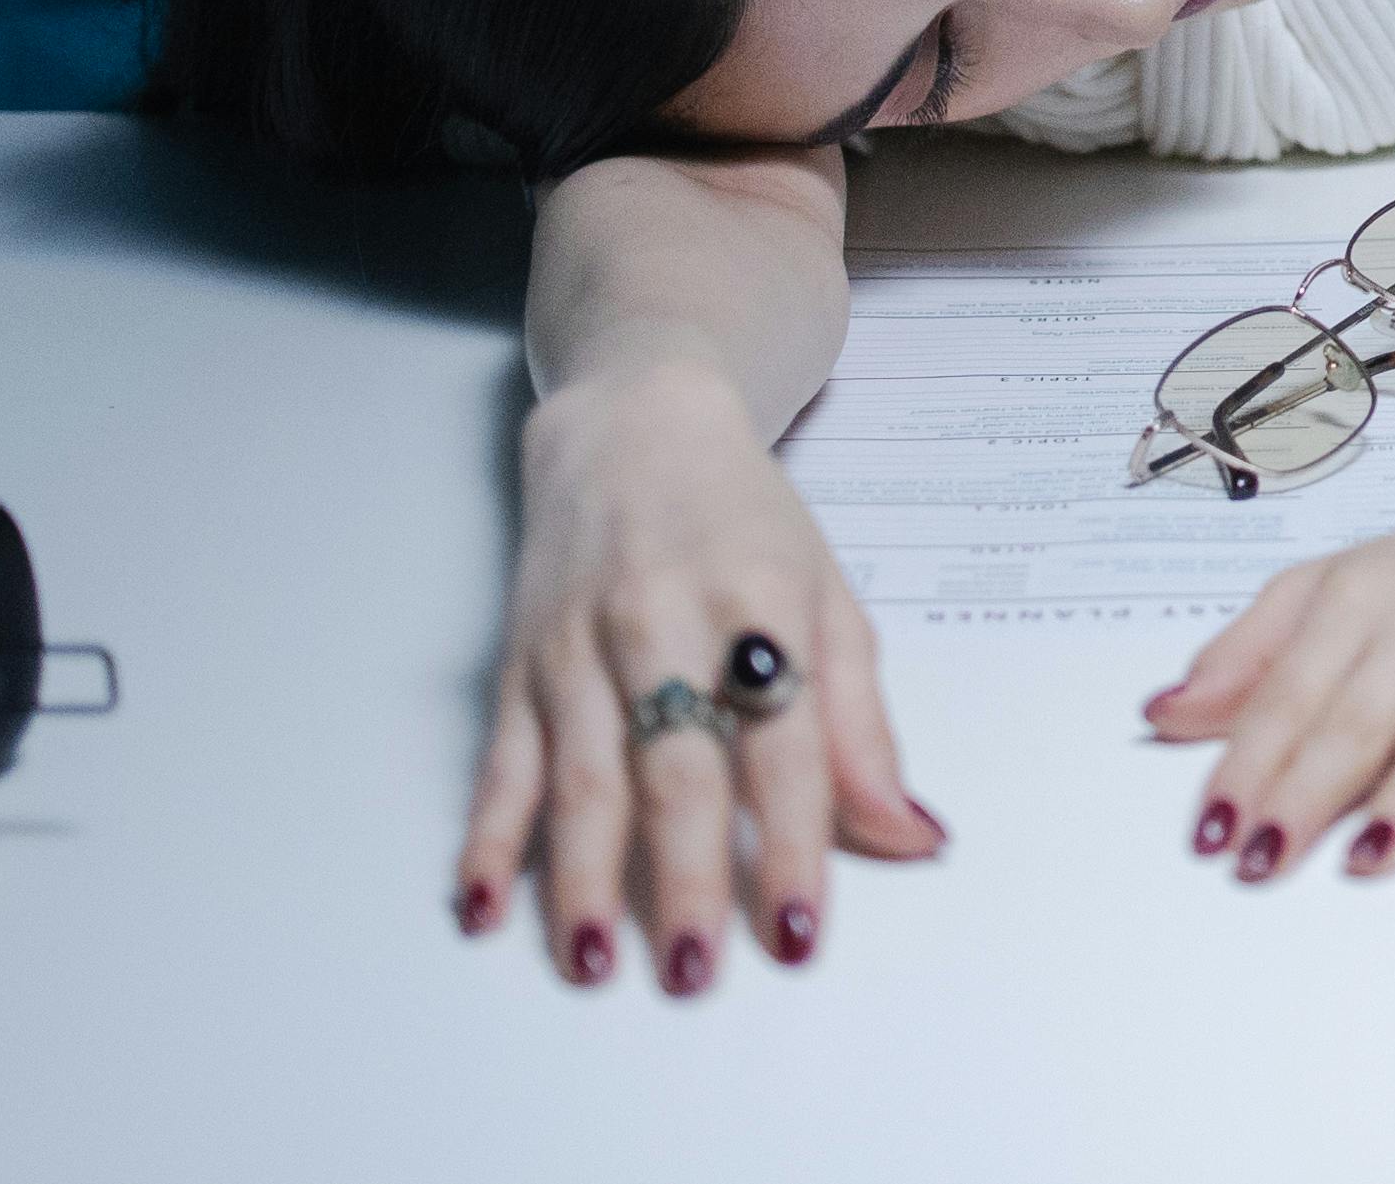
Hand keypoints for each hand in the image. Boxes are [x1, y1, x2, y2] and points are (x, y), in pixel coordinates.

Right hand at [474, 365, 940, 992]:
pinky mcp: (518, 661)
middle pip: (675, 766)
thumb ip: (864, 726)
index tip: (795, 931)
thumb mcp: (830, 598)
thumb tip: (912, 835)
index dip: (791, 841)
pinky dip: (486, 837)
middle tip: (693, 972)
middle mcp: (666, 621)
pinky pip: (502, 762)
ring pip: (580, 775)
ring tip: (593, 962)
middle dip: (682, 878)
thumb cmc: (746, 520)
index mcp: (764, 604)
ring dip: (581, 878)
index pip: (783, 744)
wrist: (635, 422)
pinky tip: (482, 904)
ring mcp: (582, 643)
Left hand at [1143, 470, 1394, 884]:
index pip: (1293, 692)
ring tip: (1369, 855)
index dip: (1248, 764)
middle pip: (1363, 716)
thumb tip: (1163, 716)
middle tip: (1260, 863)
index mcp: (1368, 595)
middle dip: (1307, 792)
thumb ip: (1254, 649)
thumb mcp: (1344, 581)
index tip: (1211, 834)